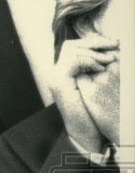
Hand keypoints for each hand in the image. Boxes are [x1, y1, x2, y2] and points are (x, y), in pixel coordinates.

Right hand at [48, 35, 118, 152]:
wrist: (87, 132)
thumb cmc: (96, 112)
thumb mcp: (98, 83)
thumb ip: (97, 67)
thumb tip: (109, 49)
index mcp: (65, 72)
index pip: (74, 45)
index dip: (94, 41)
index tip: (115, 44)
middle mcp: (57, 73)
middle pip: (71, 44)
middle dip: (95, 42)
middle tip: (115, 47)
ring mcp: (56, 78)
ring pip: (71, 49)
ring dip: (94, 53)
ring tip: (108, 62)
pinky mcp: (59, 83)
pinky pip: (73, 60)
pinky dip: (89, 61)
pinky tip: (100, 69)